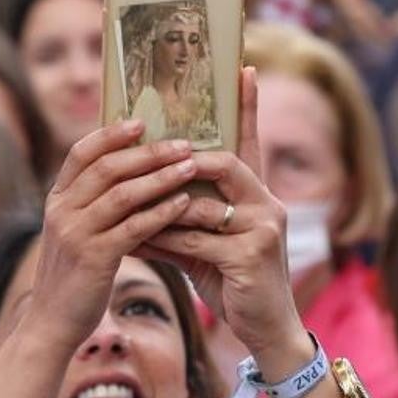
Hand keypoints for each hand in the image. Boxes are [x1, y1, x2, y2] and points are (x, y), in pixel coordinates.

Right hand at [27, 121, 199, 348]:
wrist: (51, 324)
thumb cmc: (72, 277)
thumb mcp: (73, 233)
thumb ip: (91, 204)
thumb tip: (127, 175)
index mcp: (56, 200)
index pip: (81, 153)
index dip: (111, 134)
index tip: (142, 122)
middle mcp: (61, 211)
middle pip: (107, 167)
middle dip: (148, 152)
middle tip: (182, 143)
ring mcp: (75, 234)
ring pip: (123, 194)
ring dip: (161, 177)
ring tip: (191, 167)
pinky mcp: (94, 258)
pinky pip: (134, 227)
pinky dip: (161, 212)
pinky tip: (184, 204)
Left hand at [136, 68, 304, 357]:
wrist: (266, 331)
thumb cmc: (231, 282)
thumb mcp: (204, 242)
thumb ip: (180, 215)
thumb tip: (136, 193)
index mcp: (259, 193)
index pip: (251, 141)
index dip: (248, 106)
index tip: (244, 67)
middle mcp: (268, 203)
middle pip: (221, 163)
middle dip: (180, 163)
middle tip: (147, 156)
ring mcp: (263, 228)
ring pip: (200, 205)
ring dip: (162, 211)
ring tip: (129, 212)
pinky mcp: (250, 256)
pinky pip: (196, 240)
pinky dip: (164, 241)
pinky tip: (139, 244)